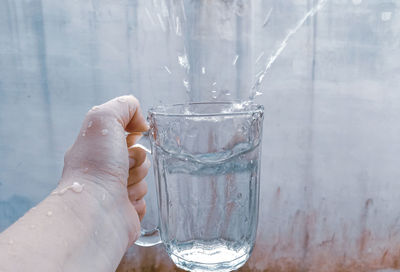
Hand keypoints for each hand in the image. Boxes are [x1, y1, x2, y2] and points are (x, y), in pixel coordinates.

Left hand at [60, 95, 149, 246]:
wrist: (95, 211)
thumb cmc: (96, 166)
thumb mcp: (104, 119)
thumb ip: (124, 106)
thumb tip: (141, 123)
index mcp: (96, 148)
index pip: (126, 135)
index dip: (132, 135)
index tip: (128, 140)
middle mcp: (103, 169)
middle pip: (140, 156)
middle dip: (138, 159)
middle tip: (123, 166)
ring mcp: (113, 191)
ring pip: (144, 178)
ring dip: (138, 180)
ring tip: (121, 187)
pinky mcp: (124, 211)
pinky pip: (145, 200)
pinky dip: (138, 199)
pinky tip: (124, 202)